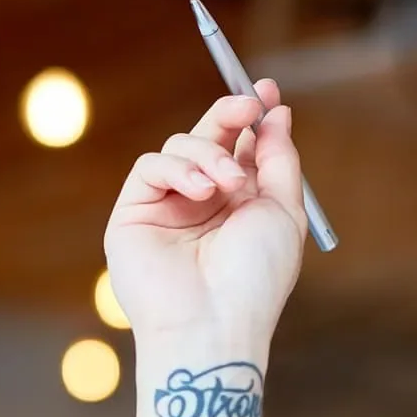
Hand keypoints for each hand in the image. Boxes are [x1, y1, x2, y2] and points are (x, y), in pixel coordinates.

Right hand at [103, 78, 305, 342]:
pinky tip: (199, 193)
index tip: (267, 93)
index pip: (242, 148)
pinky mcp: (133, 214)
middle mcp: (204, 204)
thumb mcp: (283, 212)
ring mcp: (167, 208)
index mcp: (241, 206)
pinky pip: (151, 165)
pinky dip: (178, 169)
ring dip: (209, 155)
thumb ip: (279, 161)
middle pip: (209, 138)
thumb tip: (276, 114)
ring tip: (226, 186)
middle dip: (229, 116)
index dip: (252, 118)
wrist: (215, 323)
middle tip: (248, 105)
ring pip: (180, 146)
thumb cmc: (255, 278)